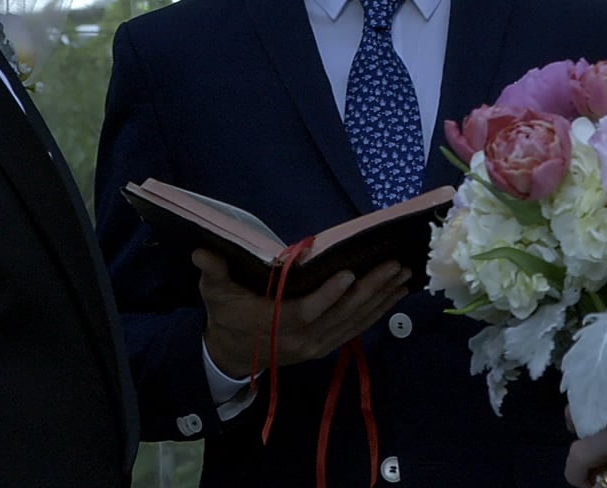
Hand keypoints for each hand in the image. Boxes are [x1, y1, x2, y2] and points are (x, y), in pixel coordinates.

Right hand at [195, 250, 409, 376]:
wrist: (232, 356)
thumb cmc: (226, 316)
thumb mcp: (215, 293)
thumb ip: (214, 272)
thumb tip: (202, 252)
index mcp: (276, 323)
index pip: (307, 311)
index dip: (329, 295)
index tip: (350, 273)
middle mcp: (303, 339)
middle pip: (342, 315)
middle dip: (371, 290)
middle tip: (396, 265)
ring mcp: (318, 345)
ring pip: (355, 322)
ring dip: (382, 299)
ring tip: (404, 276)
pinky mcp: (327, 346)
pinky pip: (357, 330)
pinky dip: (378, 313)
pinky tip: (395, 295)